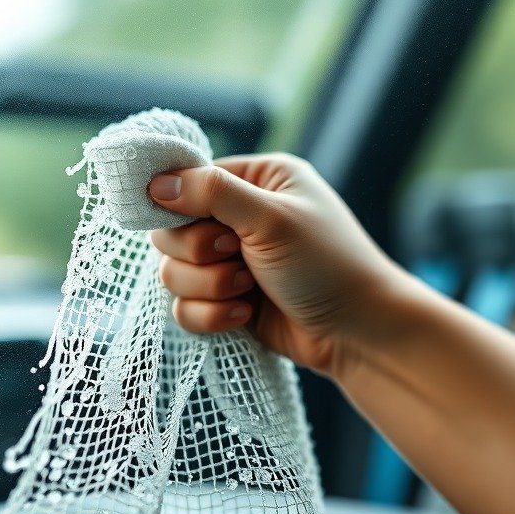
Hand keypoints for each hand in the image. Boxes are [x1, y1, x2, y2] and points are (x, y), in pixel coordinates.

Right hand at [148, 154, 403, 378]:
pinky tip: (246, 315)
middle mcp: (239, 217)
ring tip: (248, 289)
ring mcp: (230, 262)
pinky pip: (184, 307)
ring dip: (208, 286)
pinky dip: (210, 315)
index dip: (181, 205)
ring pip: (172, 272)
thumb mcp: (271, 218)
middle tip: (237, 255)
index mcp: (257, 180)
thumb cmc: (327, 265)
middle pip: (170, 230)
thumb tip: (155, 182)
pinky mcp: (225, 301)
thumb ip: (211, 194)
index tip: (204, 223)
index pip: (188, 181)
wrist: (359, 334)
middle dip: (199, 253)